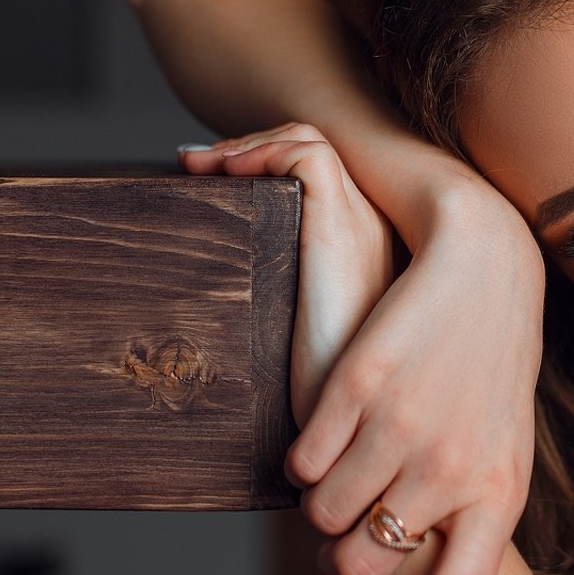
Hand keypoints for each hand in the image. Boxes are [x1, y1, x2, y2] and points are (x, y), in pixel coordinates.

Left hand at [180, 122, 394, 427]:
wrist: (346, 430)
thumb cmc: (322, 409)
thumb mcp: (298, 354)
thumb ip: (280, 324)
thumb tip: (214, 321)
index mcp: (371, 255)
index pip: (326, 180)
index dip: (270, 166)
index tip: (217, 180)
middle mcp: (374, 231)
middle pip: (315, 153)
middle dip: (254, 149)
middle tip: (199, 167)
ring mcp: (361, 225)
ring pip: (310, 144)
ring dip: (249, 144)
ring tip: (199, 165)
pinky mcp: (339, 228)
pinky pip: (306, 155)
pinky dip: (259, 150)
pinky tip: (220, 173)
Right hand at [183, 129, 545, 574]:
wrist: (484, 259)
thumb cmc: (490, 367)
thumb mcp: (502, 448)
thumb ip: (472, 517)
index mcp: (499, 491)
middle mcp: (451, 468)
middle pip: (366, 564)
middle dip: (344, 564)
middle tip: (341, 542)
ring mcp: (402, 428)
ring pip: (324, 514)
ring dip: (319, 509)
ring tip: (331, 482)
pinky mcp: (358, 386)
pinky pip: (303, 461)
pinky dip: (302, 462)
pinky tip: (318, 442)